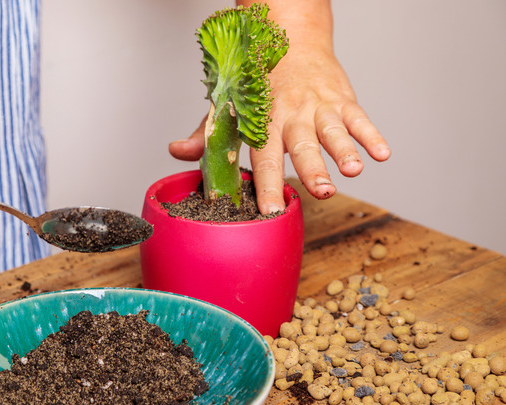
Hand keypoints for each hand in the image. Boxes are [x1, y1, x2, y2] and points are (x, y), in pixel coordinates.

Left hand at [169, 45, 389, 213]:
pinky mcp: (342, 99)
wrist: (289, 39)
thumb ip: (207, 133)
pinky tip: (382, 153)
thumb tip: (176, 151)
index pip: (262, 157)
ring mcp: (318, 106)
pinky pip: (359, 118)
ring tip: (353, 170)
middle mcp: (291, 114)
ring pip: (332, 131)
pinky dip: (371, 135)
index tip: (269, 210)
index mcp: (262, 120)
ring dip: (344, 151)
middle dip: (311, 169)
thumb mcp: (229, 105)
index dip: (265, 184)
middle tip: (320, 191)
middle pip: (301, 145)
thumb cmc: (257, 81)